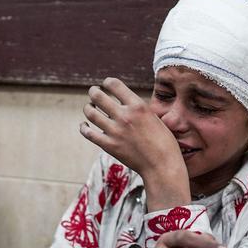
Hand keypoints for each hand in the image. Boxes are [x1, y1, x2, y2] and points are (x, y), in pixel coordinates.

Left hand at [80, 78, 189, 209]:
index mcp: (138, 106)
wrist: (162, 165)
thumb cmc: (163, 142)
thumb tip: (125, 102)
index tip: (106, 84)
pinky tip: (85, 125)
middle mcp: (124, 116)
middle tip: (94, 92)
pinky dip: (83, 127)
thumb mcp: (154, 117)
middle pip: (97, 95)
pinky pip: (87, 133)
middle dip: (93, 91)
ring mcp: (114, 131)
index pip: (114, 84)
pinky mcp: (108, 145)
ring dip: (88, 107)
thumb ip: (138, 109)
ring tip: (90, 107)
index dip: (107, 82)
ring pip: (90, 112)